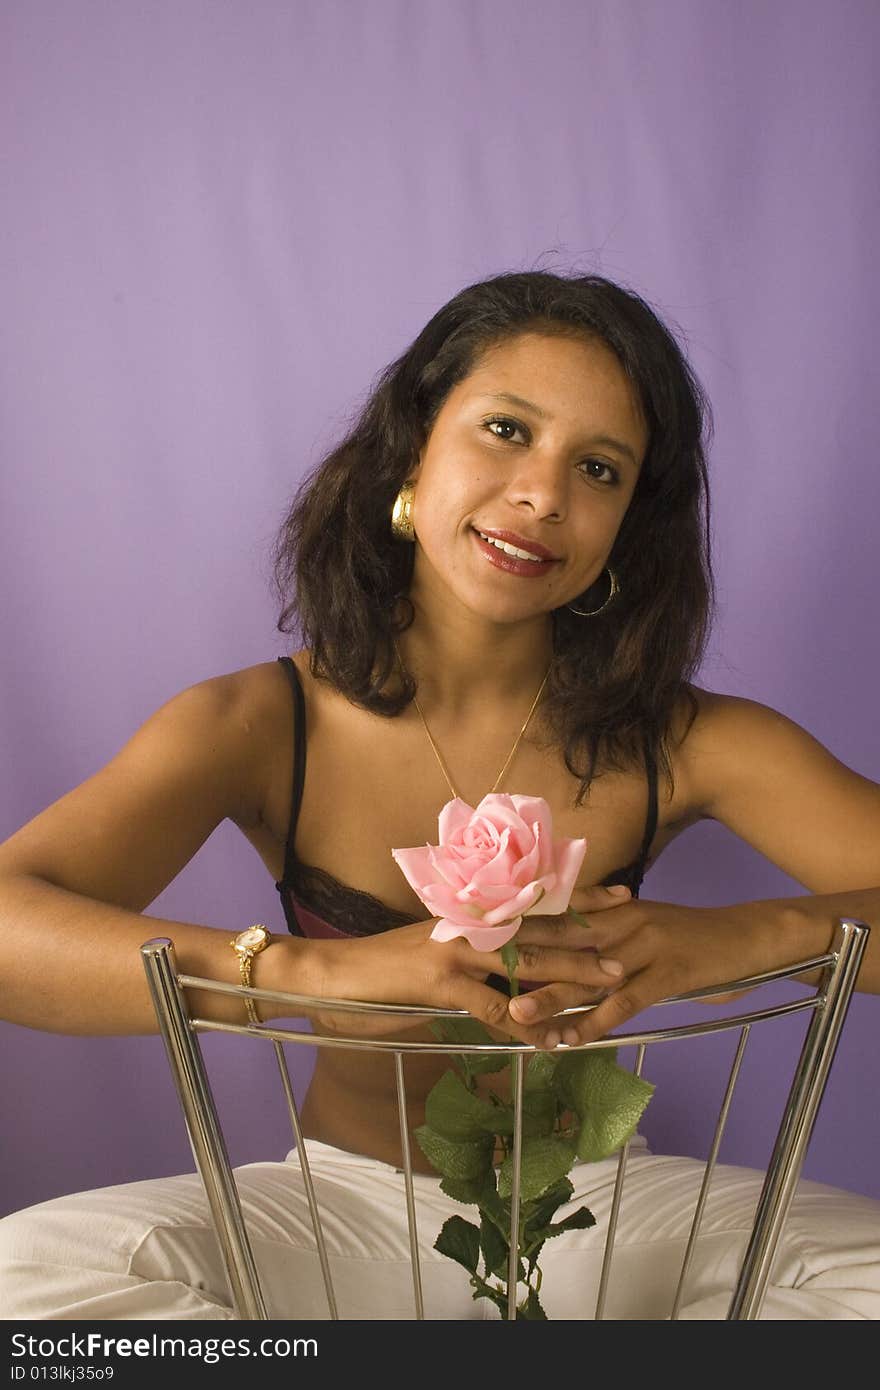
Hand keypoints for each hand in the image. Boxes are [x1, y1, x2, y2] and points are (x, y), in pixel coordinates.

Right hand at [306, 884, 634, 1042]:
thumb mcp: (433, 953)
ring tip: (607, 991)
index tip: (620, 897)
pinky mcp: (441, 982)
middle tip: (627, 950)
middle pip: (541, 929)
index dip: (579, 897)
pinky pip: (495, 1007)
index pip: (534, 901)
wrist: (334, 971)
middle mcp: (469, 924)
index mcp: (470, 913)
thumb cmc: (382, 967)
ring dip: (570, 979)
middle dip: (588, 941)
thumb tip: (506, 974)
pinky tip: (548, 1042)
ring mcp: (457, 950)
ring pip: (527, 963)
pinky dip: (525, 1027)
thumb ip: (471, 958)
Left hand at [505, 898, 779, 1046]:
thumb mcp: (644, 923)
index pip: (558, 915)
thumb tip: (564, 949)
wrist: (749, 936)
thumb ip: (606, 931)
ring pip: (588, 973)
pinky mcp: (668, 974)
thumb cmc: (692, 936)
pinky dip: (596, 1023)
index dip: (518, 926)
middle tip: (480, 974)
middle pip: (563, 940)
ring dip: (551, 996)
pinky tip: (573, 1041)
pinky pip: (625, 1002)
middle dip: (521, 958)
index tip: (480, 936)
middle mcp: (623, 920)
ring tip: (516, 1016)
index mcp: (614, 907)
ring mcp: (645, 946)